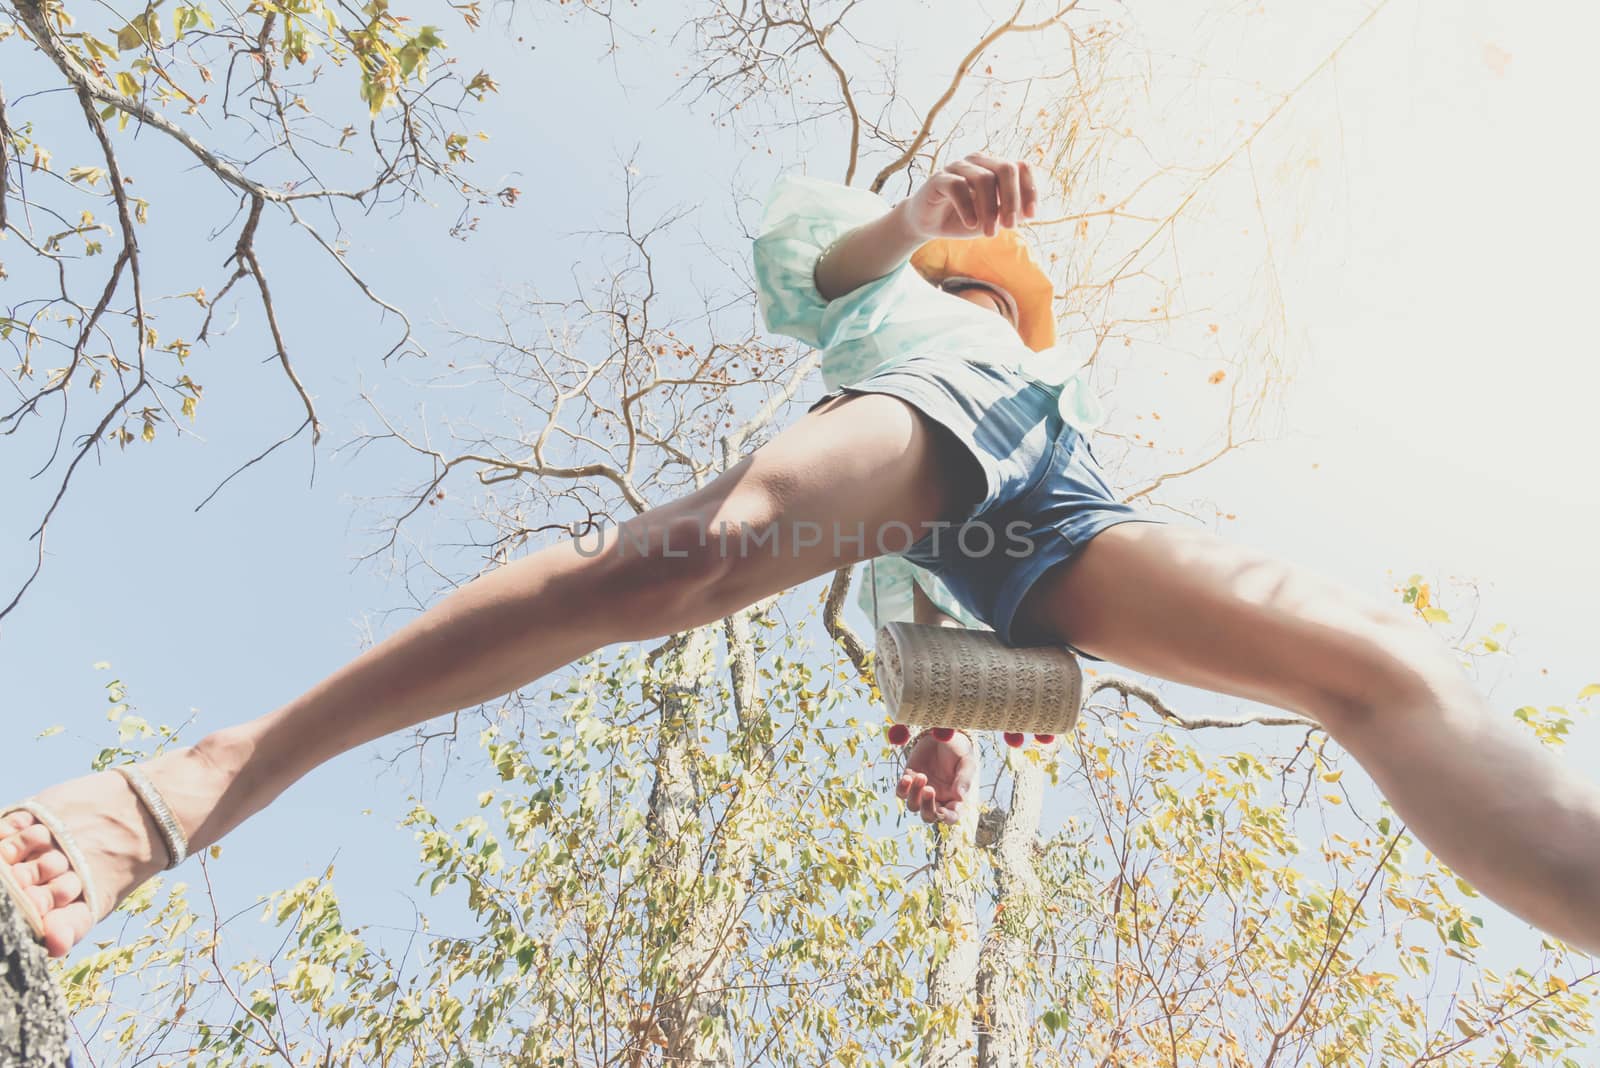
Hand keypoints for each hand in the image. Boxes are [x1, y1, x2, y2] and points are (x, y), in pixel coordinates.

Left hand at [895, 729, 977, 825]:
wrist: (943, 735)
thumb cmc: (959, 751)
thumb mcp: (967, 762)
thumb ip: (964, 779)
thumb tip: (960, 797)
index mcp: (954, 799)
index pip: (951, 817)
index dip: (947, 818)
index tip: (942, 812)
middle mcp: (937, 799)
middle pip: (928, 816)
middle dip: (927, 808)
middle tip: (929, 789)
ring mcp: (921, 791)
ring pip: (913, 806)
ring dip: (915, 795)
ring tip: (922, 775)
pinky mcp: (909, 781)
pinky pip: (901, 793)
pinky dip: (902, 789)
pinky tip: (907, 777)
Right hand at [898, 152, 1038, 240]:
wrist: (929, 224)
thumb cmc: (965, 218)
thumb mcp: (993, 219)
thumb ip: (1012, 213)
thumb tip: (1029, 211)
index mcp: (995, 168)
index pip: (1022, 167)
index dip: (1030, 190)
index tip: (1031, 216)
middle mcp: (979, 162)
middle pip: (1006, 169)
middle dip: (1012, 200)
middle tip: (1010, 227)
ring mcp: (958, 167)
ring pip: (984, 179)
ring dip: (990, 210)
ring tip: (989, 233)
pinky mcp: (939, 178)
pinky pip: (958, 187)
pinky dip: (968, 208)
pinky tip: (971, 224)